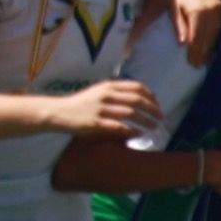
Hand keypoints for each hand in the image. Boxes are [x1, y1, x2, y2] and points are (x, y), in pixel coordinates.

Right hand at [44, 79, 161, 138]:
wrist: (58, 112)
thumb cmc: (81, 104)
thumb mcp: (99, 92)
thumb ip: (116, 93)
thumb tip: (139, 98)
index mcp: (109, 86)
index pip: (137, 87)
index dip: (151, 97)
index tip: (158, 105)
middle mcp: (106, 95)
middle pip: (137, 100)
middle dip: (153, 109)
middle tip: (161, 118)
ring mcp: (101, 109)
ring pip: (131, 113)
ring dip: (146, 121)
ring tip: (154, 127)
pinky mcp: (95, 123)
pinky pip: (119, 127)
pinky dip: (131, 130)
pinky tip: (138, 134)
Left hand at [167, 0, 220, 65]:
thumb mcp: (172, 9)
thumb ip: (178, 25)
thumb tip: (183, 43)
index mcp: (197, 11)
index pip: (197, 37)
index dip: (194, 52)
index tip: (192, 64)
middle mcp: (211, 10)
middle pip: (207, 38)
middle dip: (202, 53)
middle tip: (197, 65)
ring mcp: (219, 9)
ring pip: (215, 34)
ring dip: (209, 47)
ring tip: (203, 59)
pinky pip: (219, 28)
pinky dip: (214, 38)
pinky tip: (209, 47)